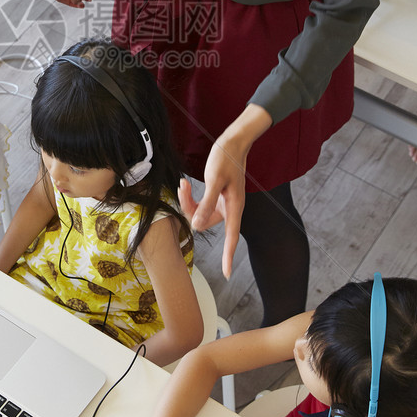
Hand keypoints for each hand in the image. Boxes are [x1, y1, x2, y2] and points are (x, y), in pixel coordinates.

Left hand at [183, 135, 248, 278]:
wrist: (233, 142)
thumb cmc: (226, 158)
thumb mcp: (214, 179)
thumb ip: (206, 204)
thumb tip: (196, 226)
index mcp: (234, 207)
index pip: (231, 238)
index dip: (228, 256)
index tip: (226, 274)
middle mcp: (229, 208)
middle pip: (205, 222)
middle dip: (190, 210)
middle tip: (183, 188)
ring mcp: (223, 203)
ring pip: (200, 214)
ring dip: (188, 202)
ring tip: (183, 184)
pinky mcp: (217, 197)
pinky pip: (201, 205)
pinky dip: (191, 198)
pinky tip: (186, 186)